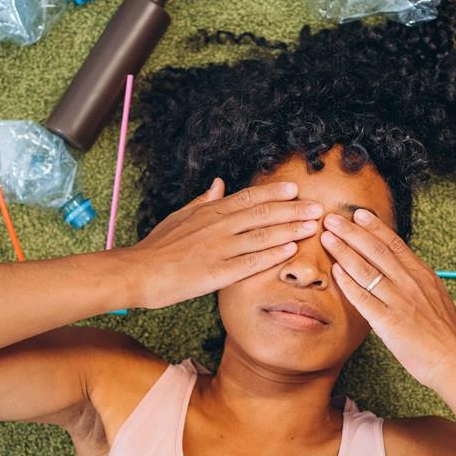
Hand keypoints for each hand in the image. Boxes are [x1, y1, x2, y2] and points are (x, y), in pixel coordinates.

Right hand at [121, 178, 323, 308]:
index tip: (295, 189)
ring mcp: (218, 249)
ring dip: (290, 229)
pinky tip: (290, 251)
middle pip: (262, 214)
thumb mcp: (179, 217)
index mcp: (209, 213)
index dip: (273, 193)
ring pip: (261, 235)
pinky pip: (249, 262)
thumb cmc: (156, 247)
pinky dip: (271, 255)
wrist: (137, 272)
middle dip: (293, 210)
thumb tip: (219, 183)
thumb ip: (203, 201)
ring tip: (313, 225)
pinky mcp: (216, 272)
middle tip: (318, 207)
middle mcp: (217, 226)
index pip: (247, 198)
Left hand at [320, 209, 455, 389]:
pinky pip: (363, 298)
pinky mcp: (389, 322)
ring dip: (344, 251)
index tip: (358, 214)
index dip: (374, 227)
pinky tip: (334, 271)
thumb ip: (417, 282)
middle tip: (332, 219)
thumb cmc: (446, 335)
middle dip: (352, 232)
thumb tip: (402, 270)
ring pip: (366, 269)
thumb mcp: (436, 297)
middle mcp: (410, 283)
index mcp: (423, 275)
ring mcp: (399, 301)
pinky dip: (348, 283)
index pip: (395, 244)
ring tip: (327, 238)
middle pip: (376, 250)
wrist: (455, 362)